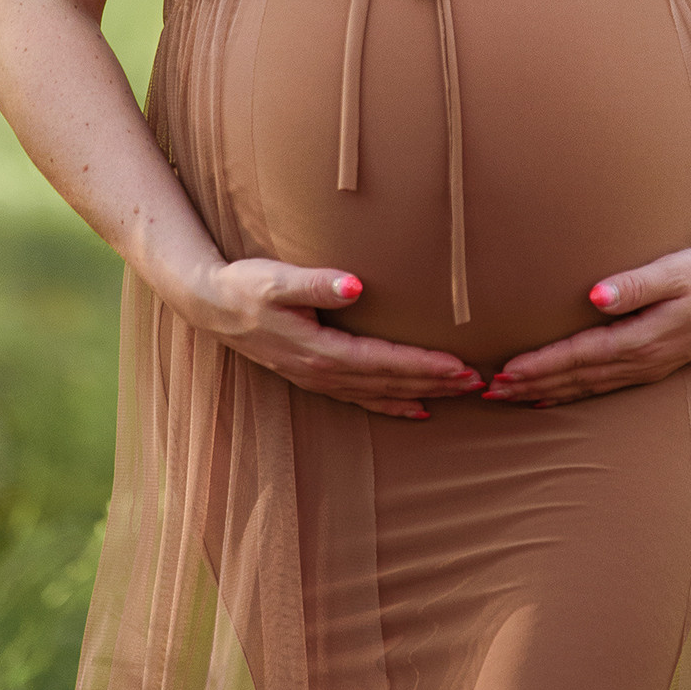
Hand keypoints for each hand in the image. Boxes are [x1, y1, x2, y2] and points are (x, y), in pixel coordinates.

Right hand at [183, 255, 483, 420]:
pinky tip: (417, 410)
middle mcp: (322, 372)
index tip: (460, 365)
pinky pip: (363, 398)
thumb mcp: (276, 280)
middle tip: (480, 383)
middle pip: (390, 384)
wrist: (210, 304)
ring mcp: (318, 379)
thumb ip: (316, 282)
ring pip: (381, 394)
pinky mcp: (315, 376)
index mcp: (319, 350)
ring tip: (462, 394)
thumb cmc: (245, 284)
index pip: (384, 362)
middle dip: (435, 384)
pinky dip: (393, 406)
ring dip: (422, 394)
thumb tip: (356, 285)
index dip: (423, 365)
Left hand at [479, 241, 690, 406]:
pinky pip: (603, 386)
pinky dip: (574, 393)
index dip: (540, 365)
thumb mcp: (677, 271)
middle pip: (576, 378)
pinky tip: (553, 396)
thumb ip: (636, 285)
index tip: (504, 371)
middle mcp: (642, 361)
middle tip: (487, 392)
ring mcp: (649, 367)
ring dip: (547, 392)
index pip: (579, 356)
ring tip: (509, 397)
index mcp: (642, 339)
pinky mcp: (653, 364)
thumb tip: (594, 297)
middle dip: (531, 386)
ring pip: (587, 387)